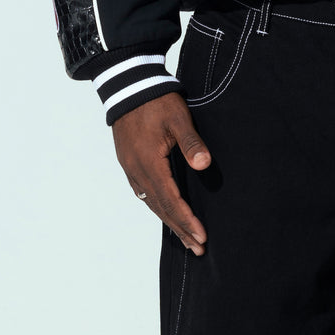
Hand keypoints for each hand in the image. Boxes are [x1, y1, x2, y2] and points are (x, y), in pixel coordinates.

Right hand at [112, 92, 211, 254]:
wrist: (129, 86)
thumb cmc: (156, 101)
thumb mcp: (178, 118)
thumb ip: (191, 142)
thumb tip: (205, 165)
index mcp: (150, 164)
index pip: (171, 200)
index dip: (187, 220)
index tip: (201, 237)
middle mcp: (137, 172)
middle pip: (160, 208)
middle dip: (180, 229)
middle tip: (198, 248)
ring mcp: (131, 169)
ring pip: (151, 203)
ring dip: (170, 221)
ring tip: (186, 238)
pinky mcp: (129, 163)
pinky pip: (144, 193)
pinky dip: (158, 207)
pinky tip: (165, 211)